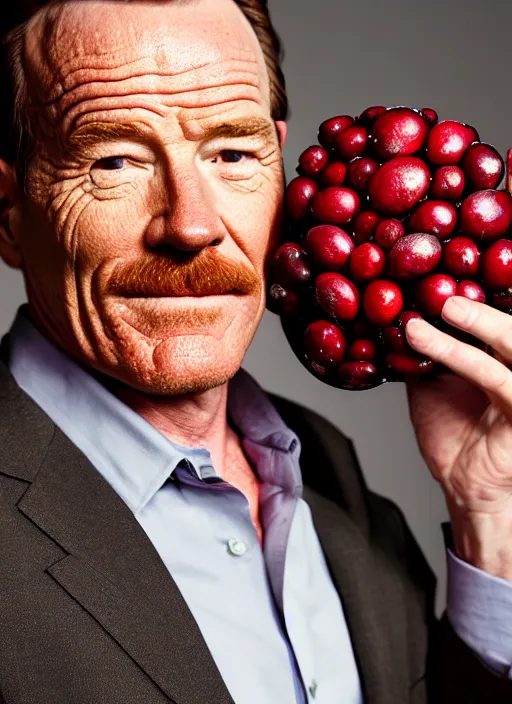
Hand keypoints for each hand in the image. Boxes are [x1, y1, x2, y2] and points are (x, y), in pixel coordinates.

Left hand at [403, 150, 511, 580]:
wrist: (470, 488)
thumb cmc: (456, 431)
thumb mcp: (431, 375)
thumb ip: (420, 340)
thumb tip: (383, 308)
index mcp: (501, 341)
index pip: (495, 288)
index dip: (483, 256)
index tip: (462, 217)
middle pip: (511, 300)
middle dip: (491, 267)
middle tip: (454, 234)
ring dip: (475, 313)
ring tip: (440, 297)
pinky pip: (491, 374)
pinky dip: (455, 350)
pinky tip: (423, 334)